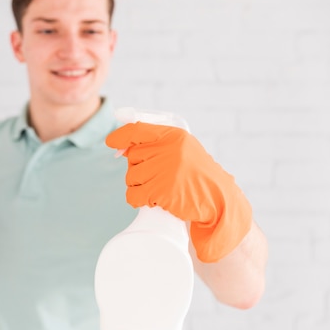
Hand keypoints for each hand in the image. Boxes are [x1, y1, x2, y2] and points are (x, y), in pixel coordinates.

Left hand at [105, 122, 251, 261]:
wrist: (218, 200)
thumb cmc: (195, 175)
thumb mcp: (181, 150)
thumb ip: (154, 145)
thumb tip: (119, 150)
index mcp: (173, 135)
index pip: (137, 130)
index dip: (121, 136)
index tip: (111, 142)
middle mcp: (169, 149)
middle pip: (132, 157)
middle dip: (139, 169)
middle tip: (159, 176)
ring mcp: (165, 170)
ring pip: (131, 177)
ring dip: (139, 185)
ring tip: (160, 188)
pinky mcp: (162, 191)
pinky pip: (133, 195)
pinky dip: (137, 199)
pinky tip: (151, 200)